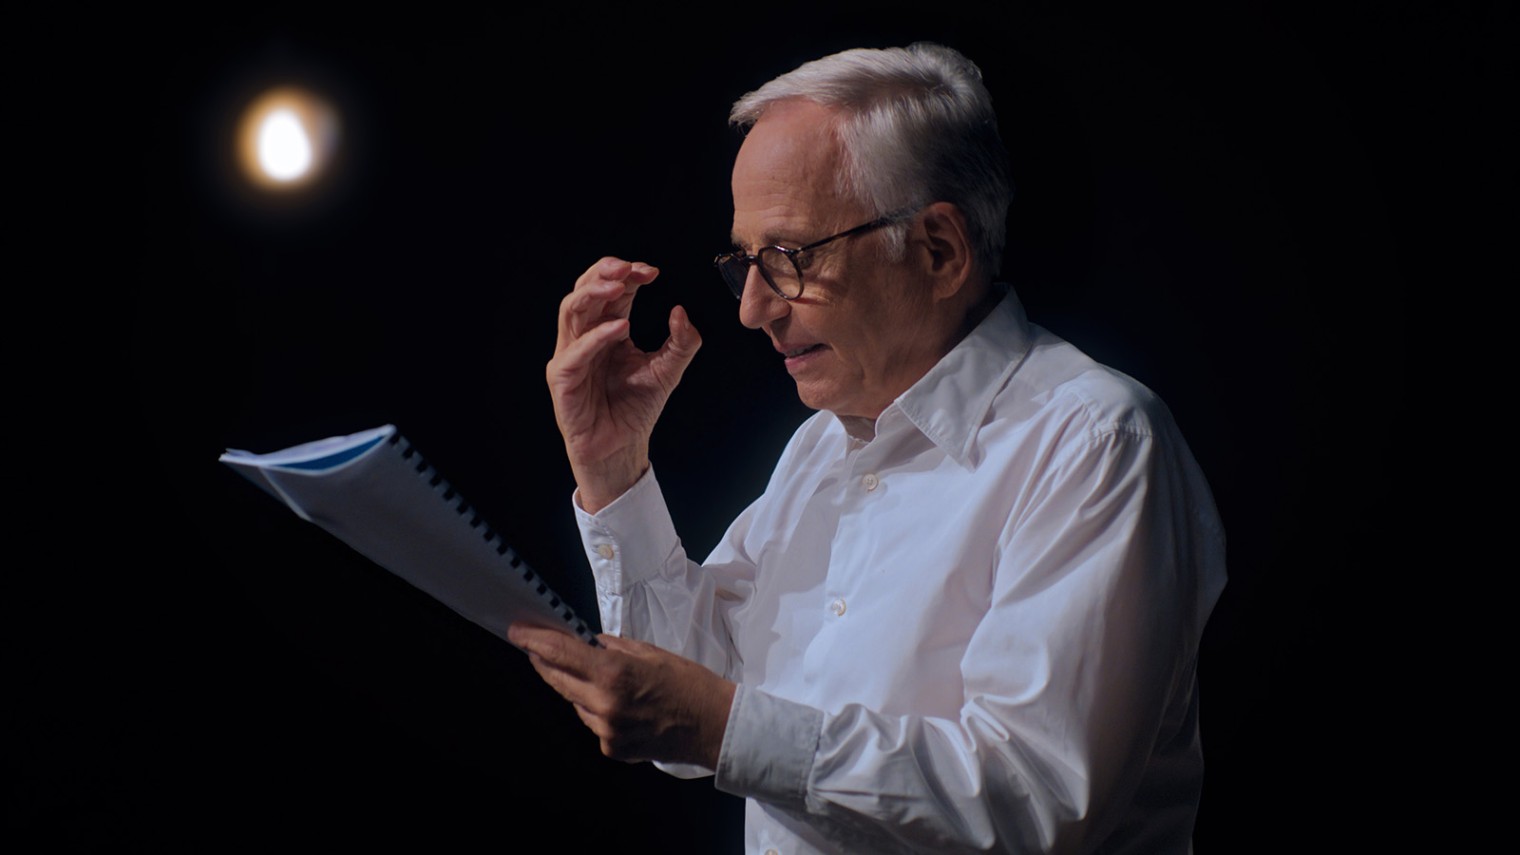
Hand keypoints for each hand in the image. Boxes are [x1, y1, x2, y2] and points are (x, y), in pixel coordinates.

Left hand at [508, 623, 734, 767]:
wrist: (714, 726)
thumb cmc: (690, 684)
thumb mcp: (652, 653)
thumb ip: (614, 648)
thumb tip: (588, 643)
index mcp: (614, 674)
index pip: (561, 654)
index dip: (534, 640)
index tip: (518, 631)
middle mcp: (604, 705)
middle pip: (558, 679)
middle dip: (544, 661)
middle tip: (535, 646)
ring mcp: (606, 731)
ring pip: (575, 702)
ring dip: (576, 686)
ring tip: (596, 676)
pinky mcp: (612, 749)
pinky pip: (592, 722)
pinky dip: (596, 709)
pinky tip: (617, 703)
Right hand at [546, 257, 701, 512]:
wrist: (621, 448)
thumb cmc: (636, 408)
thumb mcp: (669, 371)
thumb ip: (682, 342)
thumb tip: (681, 311)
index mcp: (606, 328)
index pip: (611, 290)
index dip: (628, 274)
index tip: (653, 272)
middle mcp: (585, 336)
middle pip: (584, 290)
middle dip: (605, 272)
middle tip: (630, 268)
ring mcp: (571, 355)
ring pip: (571, 310)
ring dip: (594, 293)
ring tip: (619, 285)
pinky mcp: (563, 378)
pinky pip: (575, 352)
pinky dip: (596, 336)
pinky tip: (620, 328)